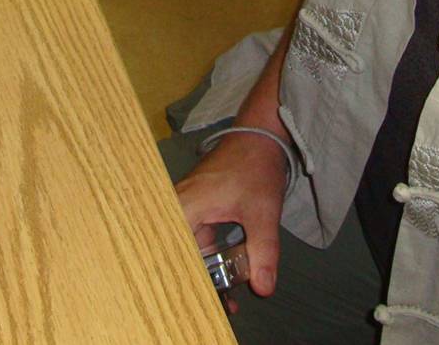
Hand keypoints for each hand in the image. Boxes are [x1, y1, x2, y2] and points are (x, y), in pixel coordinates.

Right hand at [175, 129, 289, 299]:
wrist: (259, 135)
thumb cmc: (255, 168)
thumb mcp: (262, 213)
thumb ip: (262, 252)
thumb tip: (263, 289)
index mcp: (185, 207)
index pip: (175, 254)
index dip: (187, 279)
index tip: (205, 299)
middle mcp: (178, 207)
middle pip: (181, 252)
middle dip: (201, 280)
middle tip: (221, 303)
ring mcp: (187, 206)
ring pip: (192, 247)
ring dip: (209, 270)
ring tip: (227, 298)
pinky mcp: (198, 206)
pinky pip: (199, 237)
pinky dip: (213, 255)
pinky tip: (229, 273)